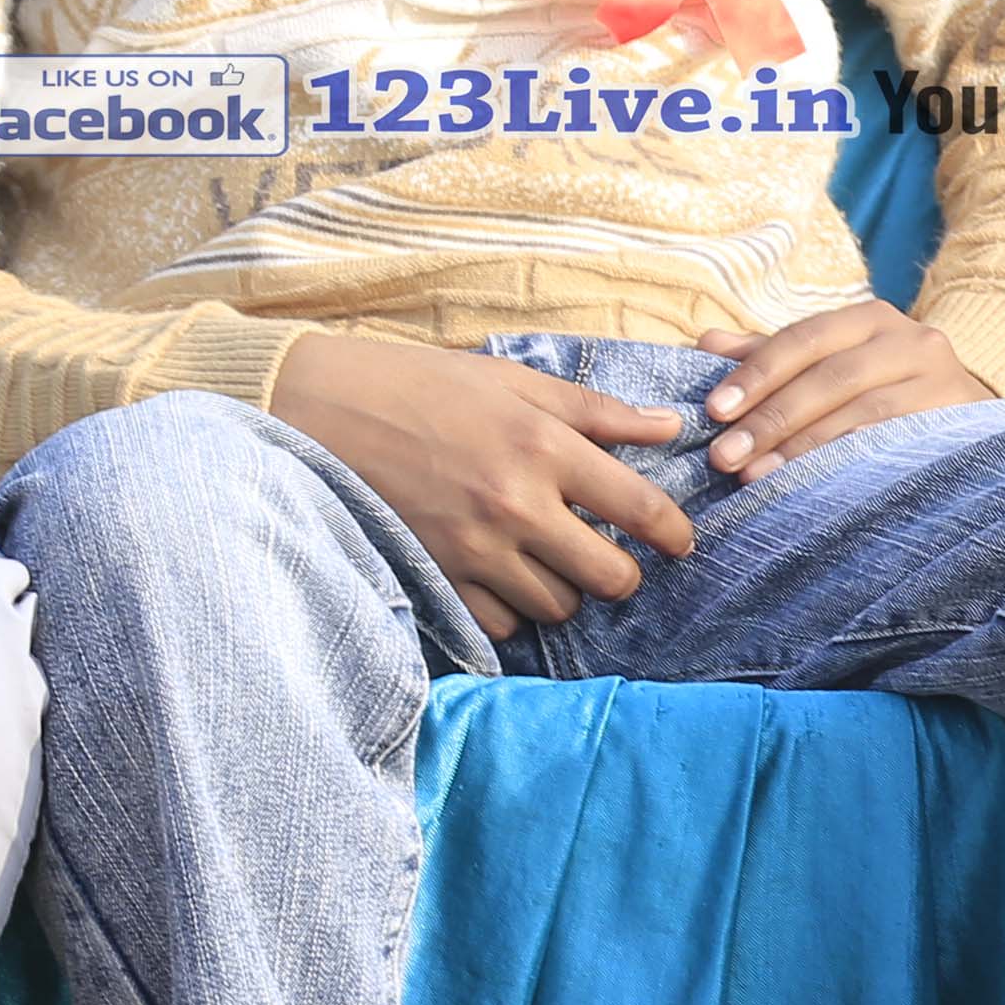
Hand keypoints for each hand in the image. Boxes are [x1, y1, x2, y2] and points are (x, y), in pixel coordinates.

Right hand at [268, 326, 695, 641]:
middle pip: (607, 576)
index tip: (681, 543)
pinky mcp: (434, 574)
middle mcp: (515, 505)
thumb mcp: (516, 382)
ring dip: (568, 591)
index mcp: (545, 447)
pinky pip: (499, 622)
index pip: (640, 509)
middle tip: (614, 558)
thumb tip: (669, 427)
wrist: (323, 408)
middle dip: (622, 573)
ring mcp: (472, 547)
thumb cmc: (425, 385)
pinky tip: (510, 581)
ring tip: (557, 564)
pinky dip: (514, 610)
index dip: (674, 533)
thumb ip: (597, 412)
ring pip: (556, 605)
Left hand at [702, 296, 999, 477]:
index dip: (759, 372)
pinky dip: (847, 462)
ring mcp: (941, 379)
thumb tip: (705, 342)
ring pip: (864, 413)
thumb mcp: (828, 363)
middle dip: (773, 418)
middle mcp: (912, 340)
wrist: (963, 415)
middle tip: (724, 456)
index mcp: (871, 319)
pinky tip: (811, 484)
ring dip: (803, 447)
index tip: (716, 410)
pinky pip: (894, 443)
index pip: (807, 337)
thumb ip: (770, 354)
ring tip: (754, 475)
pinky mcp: (956, 419)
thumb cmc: (878, 389)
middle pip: (833, 377)